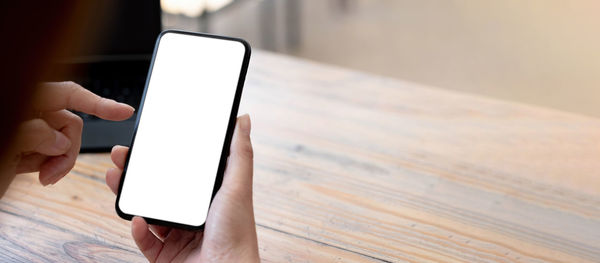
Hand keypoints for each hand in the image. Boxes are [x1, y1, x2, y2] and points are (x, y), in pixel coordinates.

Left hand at [3, 81, 133, 190]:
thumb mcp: (6, 143)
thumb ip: (36, 134)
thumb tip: (60, 140)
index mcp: (23, 99)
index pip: (68, 94)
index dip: (99, 103)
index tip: (125, 112)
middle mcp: (26, 110)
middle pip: (69, 123)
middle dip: (66, 150)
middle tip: (49, 173)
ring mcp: (25, 129)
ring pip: (62, 141)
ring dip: (54, 161)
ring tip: (33, 174)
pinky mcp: (24, 146)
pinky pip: (49, 153)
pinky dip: (44, 166)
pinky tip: (24, 170)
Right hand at [105, 114, 258, 262]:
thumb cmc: (238, 233)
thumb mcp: (238, 185)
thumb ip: (239, 152)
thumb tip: (242, 118)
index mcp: (209, 197)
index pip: (182, 170)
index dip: (163, 154)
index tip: (146, 139)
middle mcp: (194, 214)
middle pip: (159, 188)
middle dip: (137, 171)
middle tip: (120, 156)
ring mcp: (179, 236)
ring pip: (147, 211)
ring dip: (130, 194)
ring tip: (115, 177)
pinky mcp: (166, 256)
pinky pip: (145, 241)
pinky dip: (137, 230)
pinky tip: (138, 219)